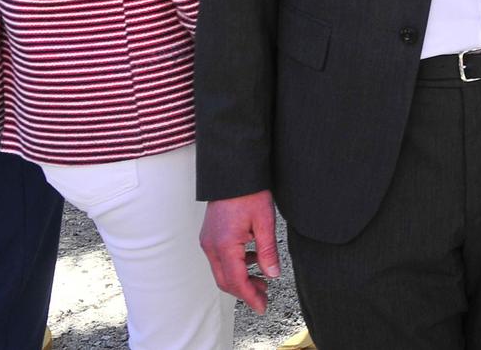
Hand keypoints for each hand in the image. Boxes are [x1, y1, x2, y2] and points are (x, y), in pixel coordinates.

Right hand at [199, 190, 278, 313]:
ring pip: (222, 271)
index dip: (250, 297)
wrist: (233, 173)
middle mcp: (211, 246)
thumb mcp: (265, 222)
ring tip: (262, 278)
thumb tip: (272, 275)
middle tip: (264, 295)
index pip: (236, 281)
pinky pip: (220, 259)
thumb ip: (268, 251)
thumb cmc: (249, 193)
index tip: (262, 306)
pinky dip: (236, 265)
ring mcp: (208, 241)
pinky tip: (252, 259)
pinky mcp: (210, 236)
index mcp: (225, 245)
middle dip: (245, 291)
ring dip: (240, 279)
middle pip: (225, 280)